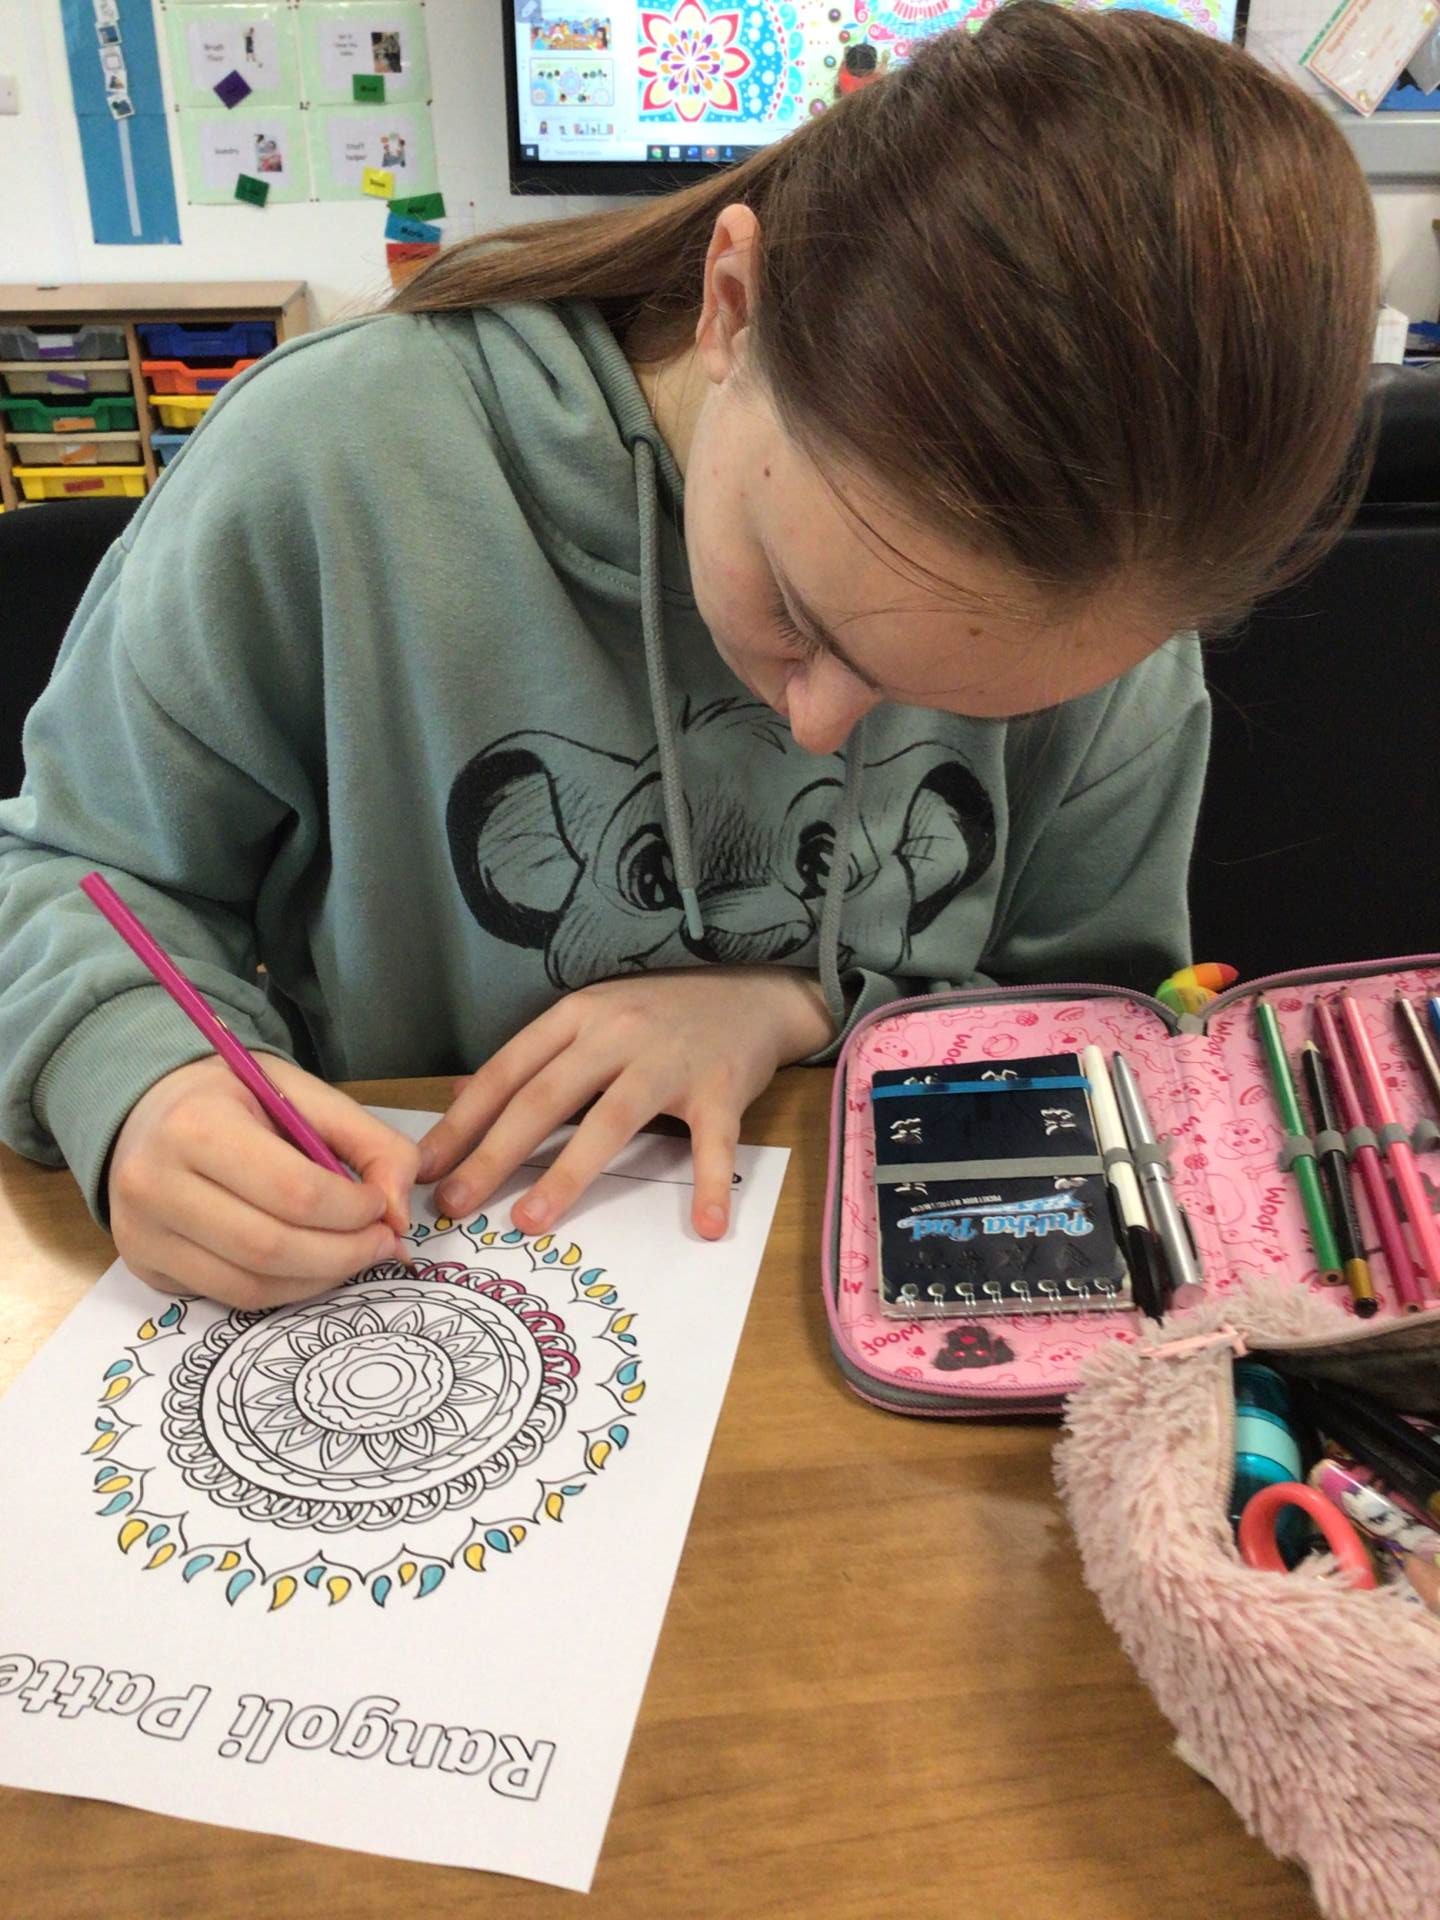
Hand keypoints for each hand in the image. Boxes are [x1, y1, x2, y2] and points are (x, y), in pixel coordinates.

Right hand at [108, 1054, 419, 1309]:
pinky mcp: (145, 1268)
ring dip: (319, 1280)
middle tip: (382, 1243)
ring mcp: (141, 1234)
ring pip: (250, 1287)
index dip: (351, 1209)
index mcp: (196, 1125)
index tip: (380, 1206)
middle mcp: (154, 1184)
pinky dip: (285, 1290)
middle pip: (270, 1247)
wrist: (148, 1110)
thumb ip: (369, 1142)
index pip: (292, 1191)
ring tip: (354, 1255)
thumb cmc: (233, 1099)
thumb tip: (399, 1215)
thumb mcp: (303, 1095)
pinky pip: (229, 1297)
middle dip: (344, 1254)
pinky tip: (311, 1266)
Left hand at [417, 968, 834, 1238]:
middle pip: (546, 1096)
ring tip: (532, 1221)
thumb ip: (533, 1058)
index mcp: (578, 1016)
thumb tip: (461, 1095)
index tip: (425, 1167)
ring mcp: (670, 1061)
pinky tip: (704, 1225)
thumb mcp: (591, 1018)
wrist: (752, 993)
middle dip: (495, 1154)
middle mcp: (617, 1033)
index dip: (463, 1121)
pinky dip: (710, 1184)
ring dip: (569, 1173)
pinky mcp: (721, 1087)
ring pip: (611, 1119)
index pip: (507, 1071)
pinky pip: (713, 1142)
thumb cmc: (661, 1013)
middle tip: (456, 1204)